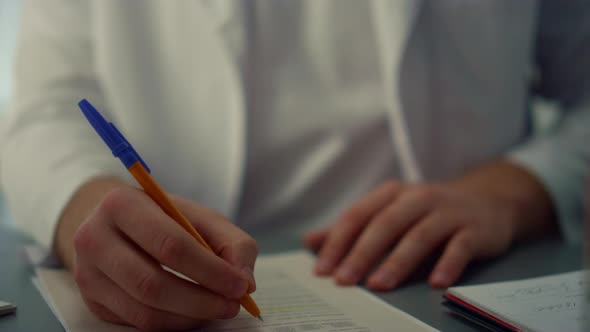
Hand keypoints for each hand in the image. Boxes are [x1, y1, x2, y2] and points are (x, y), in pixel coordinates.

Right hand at [57, 180, 257, 330]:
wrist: (115, 224)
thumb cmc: (164, 218)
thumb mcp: (200, 217)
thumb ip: (232, 243)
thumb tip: (246, 282)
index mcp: (122, 205)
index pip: (170, 245)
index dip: (209, 270)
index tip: (240, 285)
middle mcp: (94, 238)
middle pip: (152, 283)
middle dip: (201, 299)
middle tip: (233, 304)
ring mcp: (87, 273)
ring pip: (144, 310)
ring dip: (190, 315)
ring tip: (218, 308)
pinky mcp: (92, 300)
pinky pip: (138, 322)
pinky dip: (174, 323)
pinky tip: (194, 313)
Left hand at [304, 161, 555, 289]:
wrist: (487, 201)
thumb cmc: (426, 212)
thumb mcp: (388, 213)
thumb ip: (352, 228)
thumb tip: (310, 241)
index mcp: (391, 194)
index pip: (357, 215)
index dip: (338, 242)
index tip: (322, 270)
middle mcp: (417, 197)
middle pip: (384, 225)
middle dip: (361, 253)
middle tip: (344, 281)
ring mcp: (447, 212)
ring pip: (418, 236)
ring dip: (397, 262)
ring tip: (379, 286)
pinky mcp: (474, 228)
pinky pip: (459, 247)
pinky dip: (448, 264)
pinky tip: (436, 284)